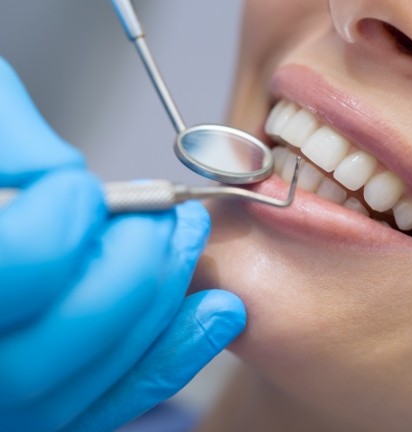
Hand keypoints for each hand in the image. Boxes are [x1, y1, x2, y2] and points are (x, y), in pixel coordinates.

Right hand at [0, 58, 245, 431]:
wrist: (0, 262)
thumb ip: (13, 141)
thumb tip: (65, 169)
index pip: (26, 258)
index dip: (68, 216)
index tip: (83, 187)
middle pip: (83, 320)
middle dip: (142, 258)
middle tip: (165, 216)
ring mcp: (21, 397)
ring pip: (109, 365)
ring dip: (168, 295)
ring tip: (190, 241)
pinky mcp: (60, 407)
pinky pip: (124, 396)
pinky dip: (178, 353)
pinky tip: (221, 310)